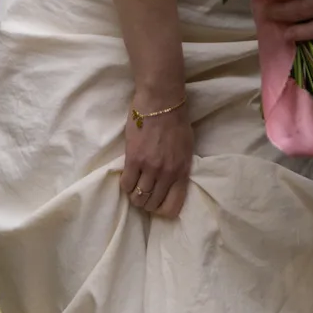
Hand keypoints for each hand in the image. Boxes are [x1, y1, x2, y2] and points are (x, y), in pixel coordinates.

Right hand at [121, 98, 192, 217]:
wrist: (161, 102)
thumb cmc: (176, 122)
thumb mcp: (187, 148)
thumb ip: (180, 167)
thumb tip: (171, 182)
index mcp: (182, 171)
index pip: (173, 206)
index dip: (162, 210)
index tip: (157, 203)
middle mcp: (167, 174)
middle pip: (152, 204)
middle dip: (146, 203)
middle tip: (142, 194)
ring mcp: (150, 168)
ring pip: (138, 197)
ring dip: (134, 196)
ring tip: (133, 189)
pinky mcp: (133, 159)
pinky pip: (126, 184)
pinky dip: (125, 186)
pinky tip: (127, 178)